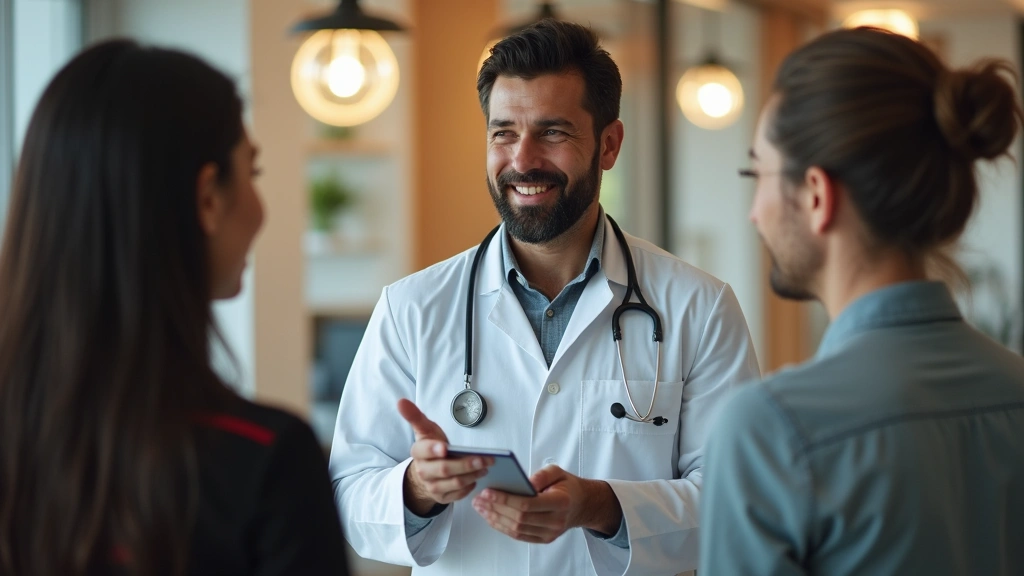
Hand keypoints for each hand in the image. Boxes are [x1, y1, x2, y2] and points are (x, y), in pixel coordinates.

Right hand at [398, 399, 492, 515]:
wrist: (427, 470)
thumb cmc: (431, 446)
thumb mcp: (425, 430)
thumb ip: (415, 416)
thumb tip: (401, 401)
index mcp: (418, 452)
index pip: (424, 451)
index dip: (434, 449)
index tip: (445, 447)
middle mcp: (423, 471)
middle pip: (444, 469)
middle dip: (465, 464)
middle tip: (484, 459)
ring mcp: (432, 486)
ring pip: (454, 483)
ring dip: (472, 475)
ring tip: (485, 466)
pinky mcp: (441, 498)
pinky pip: (458, 495)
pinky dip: (469, 487)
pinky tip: (477, 477)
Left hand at [471, 465, 622, 543]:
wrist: (581, 505)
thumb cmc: (567, 487)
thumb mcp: (558, 472)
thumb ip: (541, 475)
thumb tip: (525, 482)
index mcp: (560, 502)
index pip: (528, 504)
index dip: (505, 499)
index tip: (488, 492)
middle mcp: (556, 521)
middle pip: (519, 518)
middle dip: (495, 508)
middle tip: (479, 498)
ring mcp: (550, 533)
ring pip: (516, 529)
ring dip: (495, 518)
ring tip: (481, 507)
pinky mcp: (543, 539)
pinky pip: (519, 535)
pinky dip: (502, 527)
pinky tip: (491, 516)